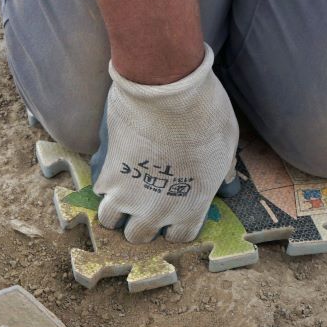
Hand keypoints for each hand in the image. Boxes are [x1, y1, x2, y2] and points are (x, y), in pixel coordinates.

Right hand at [92, 44, 238, 243]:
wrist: (170, 90)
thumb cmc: (206, 114)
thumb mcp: (227, 145)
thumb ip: (220, 170)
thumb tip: (223, 180)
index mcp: (191, 207)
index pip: (179, 236)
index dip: (174, 224)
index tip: (172, 210)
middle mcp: (158, 210)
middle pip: (139, 235)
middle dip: (141, 222)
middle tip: (143, 201)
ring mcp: (129, 195)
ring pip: (110, 221)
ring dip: (115, 210)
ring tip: (121, 191)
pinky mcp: (107, 174)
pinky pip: (99, 190)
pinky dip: (104, 183)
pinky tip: (112, 168)